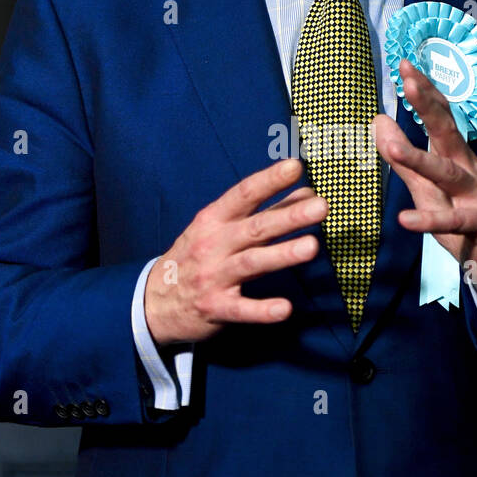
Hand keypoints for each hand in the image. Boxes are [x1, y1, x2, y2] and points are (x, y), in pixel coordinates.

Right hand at [144, 158, 326, 343]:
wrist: (154, 301)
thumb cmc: (195, 257)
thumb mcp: (219, 228)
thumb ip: (264, 212)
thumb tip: (306, 192)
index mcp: (214, 220)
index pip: (244, 194)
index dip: (270, 180)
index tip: (296, 166)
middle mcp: (214, 245)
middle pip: (256, 227)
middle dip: (289, 216)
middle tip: (321, 207)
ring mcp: (213, 277)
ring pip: (252, 263)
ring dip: (282, 255)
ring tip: (312, 247)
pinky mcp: (215, 308)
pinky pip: (242, 309)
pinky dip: (262, 310)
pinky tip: (285, 309)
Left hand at [373, 58, 476, 316]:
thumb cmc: (462, 216)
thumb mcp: (428, 187)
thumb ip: (402, 158)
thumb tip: (378, 120)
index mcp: (456, 156)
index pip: (440, 117)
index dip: (425, 92)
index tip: (405, 65)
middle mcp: (469, 168)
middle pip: (448, 132)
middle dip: (429, 105)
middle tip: (409, 80)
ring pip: (447, 173)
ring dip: (419, 159)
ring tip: (392, 146)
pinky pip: (452, 221)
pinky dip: (428, 220)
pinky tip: (405, 219)